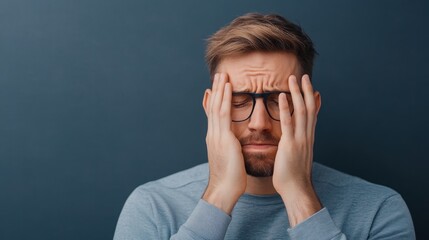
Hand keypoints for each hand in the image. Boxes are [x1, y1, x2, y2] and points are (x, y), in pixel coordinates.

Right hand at [202, 73, 246, 213]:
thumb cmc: (230, 178)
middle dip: (216, 90)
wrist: (224, 189)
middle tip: (219, 75)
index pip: (213, 115)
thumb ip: (230, 147)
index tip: (217, 88)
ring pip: (217, 107)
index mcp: (215, 139)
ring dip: (220, 90)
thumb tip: (233, 142)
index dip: (215, 100)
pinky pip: (224, 114)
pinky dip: (225, 99)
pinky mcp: (223, 138)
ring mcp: (216, 135)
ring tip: (222, 75)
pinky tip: (228, 88)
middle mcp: (213, 134)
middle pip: (213, 107)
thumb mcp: (229, 158)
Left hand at [272, 74, 321, 225]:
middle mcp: (306, 136)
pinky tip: (280, 96)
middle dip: (306, 91)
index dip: (310, 98)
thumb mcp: (297, 155)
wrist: (296, 190)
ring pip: (301, 111)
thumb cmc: (293, 175)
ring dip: (297, 93)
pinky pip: (288, 123)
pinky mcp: (290, 145)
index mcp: (308, 137)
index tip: (308, 85)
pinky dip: (285, 108)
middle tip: (302, 75)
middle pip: (309, 108)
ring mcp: (299, 139)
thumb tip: (293, 137)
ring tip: (293, 79)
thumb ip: (296, 143)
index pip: (312, 113)